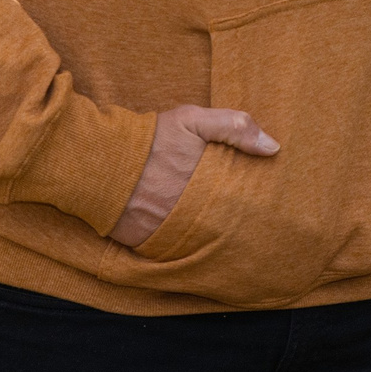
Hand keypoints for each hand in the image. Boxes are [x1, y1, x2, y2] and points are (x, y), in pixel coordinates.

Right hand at [110, 105, 278, 248]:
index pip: (242, 202)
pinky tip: (189, 239)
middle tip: (247, 224)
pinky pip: (170, 251)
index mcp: (205, 184)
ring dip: (209, 236)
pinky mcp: (143, 244)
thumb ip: (235, 127)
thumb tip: (275, 148)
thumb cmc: (149, 138)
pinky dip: (180, 246)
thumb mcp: (192, 120)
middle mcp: (188, 212)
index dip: (252, 203)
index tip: (263, 204)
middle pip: (224, 225)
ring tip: (218, 231)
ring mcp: (165, 231)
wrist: (95, 159)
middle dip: (234, 224)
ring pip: (200, 241)